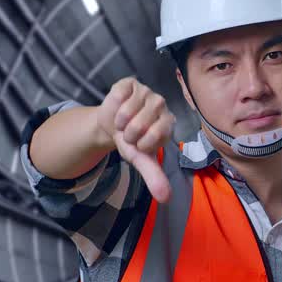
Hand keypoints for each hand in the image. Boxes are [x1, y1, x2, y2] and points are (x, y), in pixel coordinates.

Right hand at [97, 77, 175, 202]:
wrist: (112, 126)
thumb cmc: (131, 142)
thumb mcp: (141, 160)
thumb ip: (154, 176)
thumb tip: (166, 198)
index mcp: (169, 122)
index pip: (156, 135)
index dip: (140, 144)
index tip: (139, 144)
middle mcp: (161, 104)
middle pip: (139, 124)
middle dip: (128, 134)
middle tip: (129, 133)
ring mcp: (146, 91)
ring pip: (127, 111)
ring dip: (119, 122)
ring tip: (123, 122)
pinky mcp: (130, 83)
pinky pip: (118, 96)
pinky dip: (113, 106)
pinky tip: (118, 107)